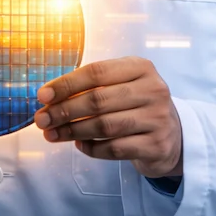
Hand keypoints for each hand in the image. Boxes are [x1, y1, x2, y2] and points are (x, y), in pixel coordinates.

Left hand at [34, 56, 182, 179]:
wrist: (173, 135)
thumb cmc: (137, 105)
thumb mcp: (122, 85)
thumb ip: (92, 87)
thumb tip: (49, 98)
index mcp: (140, 67)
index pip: (97, 72)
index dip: (66, 84)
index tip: (43, 96)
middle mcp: (152, 90)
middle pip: (98, 100)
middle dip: (64, 110)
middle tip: (42, 119)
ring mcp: (157, 118)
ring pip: (104, 126)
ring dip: (72, 131)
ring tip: (53, 134)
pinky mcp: (155, 145)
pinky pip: (114, 148)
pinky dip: (91, 148)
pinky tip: (79, 145)